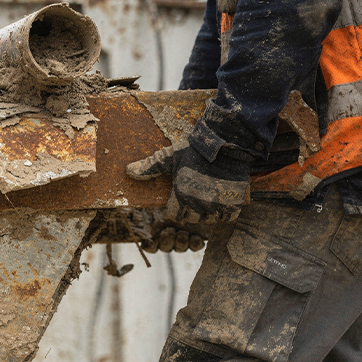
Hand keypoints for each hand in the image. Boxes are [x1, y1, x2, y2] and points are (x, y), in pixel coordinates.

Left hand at [128, 141, 248, 224]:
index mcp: (181, 194)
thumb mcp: (169, 157)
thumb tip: (128, 171)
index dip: (177, 209)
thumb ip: (150, 167)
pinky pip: (228, 216)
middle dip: (193, 211)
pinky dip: (226, 212)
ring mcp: (216, 204)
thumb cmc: (194, 149)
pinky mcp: (233, 201)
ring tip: (210, 199)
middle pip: (193, 219)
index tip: (181, 200)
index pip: (174, 215)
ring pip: (210, 219)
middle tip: (196, 198)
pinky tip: (223, 201)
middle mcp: (198, 203)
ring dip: (209, 213)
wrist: (225, 142)